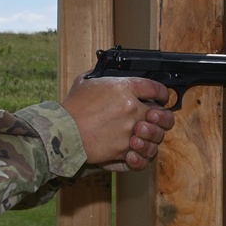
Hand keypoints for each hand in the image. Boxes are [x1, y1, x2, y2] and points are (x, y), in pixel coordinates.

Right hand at [61, 74, 175, 172]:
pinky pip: (142, 156)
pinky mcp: (123, 151)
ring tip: (141, 135)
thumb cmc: (71, 107)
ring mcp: (130, 132)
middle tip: (155, 118)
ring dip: (153, 136)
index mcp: (124, 88)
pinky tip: (135, 150)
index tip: (161, 96)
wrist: (62, 131)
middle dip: (162, 117)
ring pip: (156, 137)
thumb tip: (103, 69)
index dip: (162, 92)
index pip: (155, 87)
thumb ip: (99, 73)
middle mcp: (132, 109)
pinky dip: (141, 155)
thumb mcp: (84, 81)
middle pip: (162, 114)